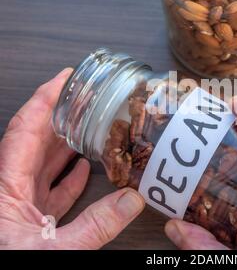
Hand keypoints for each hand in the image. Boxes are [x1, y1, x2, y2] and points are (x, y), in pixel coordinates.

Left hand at [0, 69, 144, 249]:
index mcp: (5, 186)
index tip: (67, 77)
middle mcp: (8, 187)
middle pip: (35, 138)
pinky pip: (48, 187)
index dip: (47, 97)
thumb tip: (133, 200)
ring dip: (67, 143)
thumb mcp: (54, 251)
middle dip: (63, 115)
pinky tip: (85, 168)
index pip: (26, 127)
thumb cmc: (7, 264)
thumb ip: (95, 226)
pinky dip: (67, 175)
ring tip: (91, 128)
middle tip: (88, 100)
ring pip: (42, 161)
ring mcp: (16, 202)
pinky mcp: (25, 217)